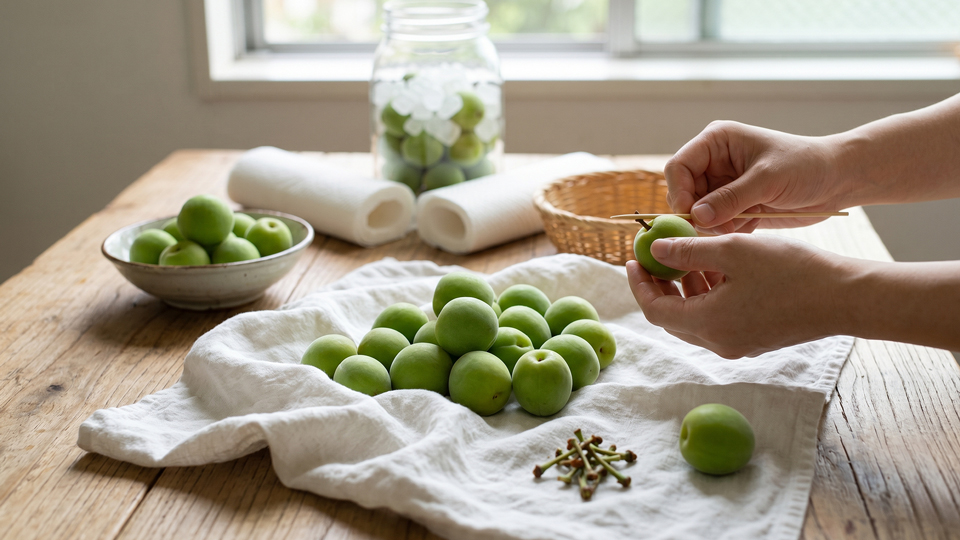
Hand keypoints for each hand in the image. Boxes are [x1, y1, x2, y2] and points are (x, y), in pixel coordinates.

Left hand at [625, 234, 846, 357]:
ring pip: (695, 318)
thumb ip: (688, 251)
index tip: (633, 260)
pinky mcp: (755, 339)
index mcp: (708, 324)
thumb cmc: (791, 271)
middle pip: (672, 317)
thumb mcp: (732, 251)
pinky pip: (718, 319)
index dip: (640, 284)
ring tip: (686, 255)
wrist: (847, 298)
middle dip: (660, 286)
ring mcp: (738, 344)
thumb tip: (654, 251)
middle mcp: (718, 342)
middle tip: (654, 257)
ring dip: (685, 289)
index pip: (655, 309)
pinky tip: (716, 269)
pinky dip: (708, 296)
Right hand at [664, 121, 843, 234]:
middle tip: (719, 228)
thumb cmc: (807, 165)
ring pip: (697, 212)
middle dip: (697, 213)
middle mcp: (714, 162)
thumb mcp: (768, 179)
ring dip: (713, 225)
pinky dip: (727, 231)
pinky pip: (715, 224)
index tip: (692, 216)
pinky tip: (750, 227)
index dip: (679, 192)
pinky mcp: (733, 206)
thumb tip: (696, 216)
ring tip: (741, 225)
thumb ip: (731, 198)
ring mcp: (722, 186)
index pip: (678, 167)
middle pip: (683, 193)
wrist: (837, 180)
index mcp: (717, 142)